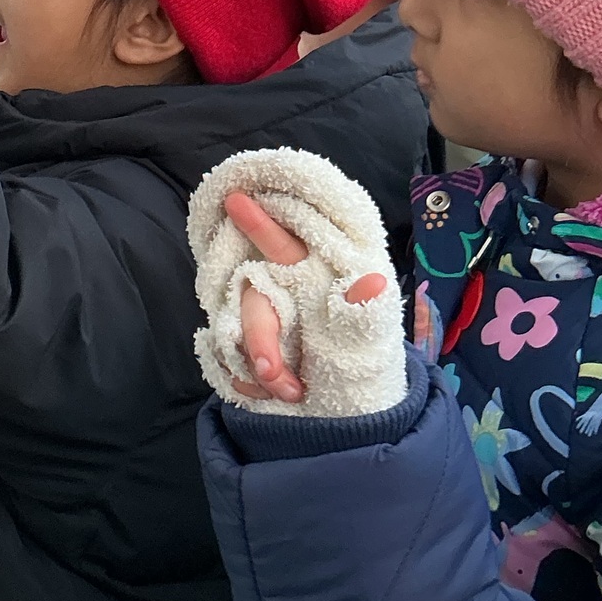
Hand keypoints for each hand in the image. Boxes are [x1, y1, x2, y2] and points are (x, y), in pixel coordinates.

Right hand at [223, 192, 385, 405]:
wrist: (347, 401)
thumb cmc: (358, 353)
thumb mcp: (368, 334)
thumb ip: (364, 310)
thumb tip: (374, 283)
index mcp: (305, 276)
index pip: (281, 245)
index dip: (258, 223)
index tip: (236, 199)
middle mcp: (273, 292)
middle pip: (253, 305)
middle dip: (261, 345)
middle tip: (280, 381)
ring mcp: (253, 321)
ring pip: (234, 337)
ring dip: (258, 372)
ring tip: (291, 394)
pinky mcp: (239, 350)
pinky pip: (227, 363)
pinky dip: (246, 385)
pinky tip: (268, 397)